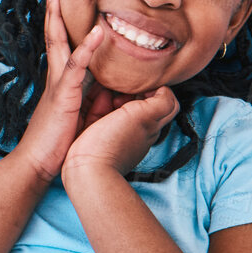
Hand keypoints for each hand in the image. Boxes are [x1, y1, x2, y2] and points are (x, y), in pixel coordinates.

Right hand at [11, 0, 106, 185]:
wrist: (38, 166)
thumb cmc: (59, 146)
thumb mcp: (82, 119)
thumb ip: (95, 101)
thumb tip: (112, 93)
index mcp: (62, 83)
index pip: (62, 45)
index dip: (60, 23)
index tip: (62, 2)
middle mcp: (57, 78)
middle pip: (54, 35)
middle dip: (54, 10)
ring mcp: (58, 85)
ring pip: (58, 42)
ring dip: (59, 17)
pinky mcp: (63, 96)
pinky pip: (76, 66)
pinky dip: (88, 48)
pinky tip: (99, 32)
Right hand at [63, 84, 179, 178]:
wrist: (87, 170)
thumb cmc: (114, 143)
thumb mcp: (145, 117)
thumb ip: (161, 102)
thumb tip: (164, 90)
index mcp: (151, 126)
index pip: (165, 103)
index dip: (156, 88)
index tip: (141, 82)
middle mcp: (137, 131)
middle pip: (142, 104)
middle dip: (134, 91)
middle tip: (124, 84)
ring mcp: (117, 134)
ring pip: (121, 109)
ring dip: (115, 96)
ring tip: (107, 88)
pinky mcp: (97, 136)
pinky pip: (101, 115)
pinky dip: (99, 104)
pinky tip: (94, 100)